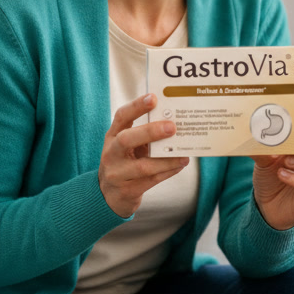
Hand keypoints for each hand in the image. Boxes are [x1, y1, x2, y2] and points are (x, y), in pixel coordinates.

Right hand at [98, 93, 189, 217]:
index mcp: (112, 136)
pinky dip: (167, 172)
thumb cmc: (124, 163)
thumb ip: (143, 135)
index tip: (153, 98)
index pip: (121, 117)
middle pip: (126, 139)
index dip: (136, 106)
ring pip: (142, 166)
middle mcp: (111, 153)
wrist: (109, 196)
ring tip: (184, 155)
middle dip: (150, 132)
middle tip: (172, 127)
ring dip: (166, 160)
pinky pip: (151, 181)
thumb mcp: (127, 146)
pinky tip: (179, 165)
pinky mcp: (126, 191)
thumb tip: (173, 122)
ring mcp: (116, 174)